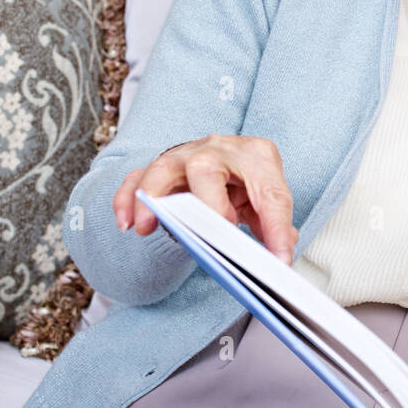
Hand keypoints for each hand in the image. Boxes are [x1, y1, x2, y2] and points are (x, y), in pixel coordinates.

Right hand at [112, 134, 298, 262]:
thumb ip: (275, 227)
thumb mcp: (267, 200)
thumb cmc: (246, 181)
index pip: (269, 193)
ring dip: (154, 200)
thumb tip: (280, 256)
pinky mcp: (162, 168)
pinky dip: (128, 199)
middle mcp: (219, 149)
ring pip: (163, 169)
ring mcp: (186, 155)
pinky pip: (137, 178)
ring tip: (146, 228)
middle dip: (206, 203)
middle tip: (209, 235)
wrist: (226, 159)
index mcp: (256, 156)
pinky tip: (127, 224)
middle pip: (206, 167)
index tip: (279, 258)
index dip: (276, 228)